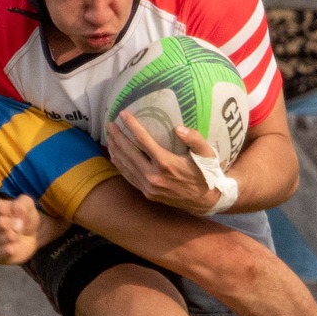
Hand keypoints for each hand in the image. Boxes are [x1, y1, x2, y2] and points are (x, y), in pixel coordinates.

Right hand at [0, 195, 44, 265]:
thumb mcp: (27, 204)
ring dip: (10, 237)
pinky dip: (9, 249)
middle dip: (5, 224)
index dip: (0, 209)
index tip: (10, 210)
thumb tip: (14, 210)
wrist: (32, 235)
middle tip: (18, 224)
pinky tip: (15, 245)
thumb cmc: (23, 216)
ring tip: (17, 234)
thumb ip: (21, 204)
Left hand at [107, 110, 223, 212]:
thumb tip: (178, 128)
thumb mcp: (207, 154)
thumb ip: (195, 139)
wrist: (205, 200)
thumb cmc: (206, 173)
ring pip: (126, 166)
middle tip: (110, 124)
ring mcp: (149, 187)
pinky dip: (120, 165)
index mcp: (166, 164)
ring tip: (109, 136)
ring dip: (115, 150)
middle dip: (117, 137)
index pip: (143, 141)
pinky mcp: (147, 193)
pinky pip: (129, 177)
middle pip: (129, 153)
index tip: (122, 114)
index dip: (131, 126)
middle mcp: (154, 176)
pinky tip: (115, 155)